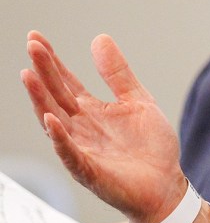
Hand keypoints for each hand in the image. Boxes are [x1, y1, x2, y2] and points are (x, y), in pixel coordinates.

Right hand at [20, 32, 188, 222]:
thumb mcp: (138, 101)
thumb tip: (99, 38)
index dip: (52, 60)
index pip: (65, 81)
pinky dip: (59, 139)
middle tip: (32, 46)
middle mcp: (80, 128)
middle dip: (43, 71)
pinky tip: (50, 120)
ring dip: (40, 100)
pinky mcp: (89, 171)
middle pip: (55, 95)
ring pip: (54, 122)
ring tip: (29, 76)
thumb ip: (118, 74)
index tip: (36, 37)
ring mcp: (81, 149)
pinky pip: (69, 153)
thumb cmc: (151, 148)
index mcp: (92, 110)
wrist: (167, 185)